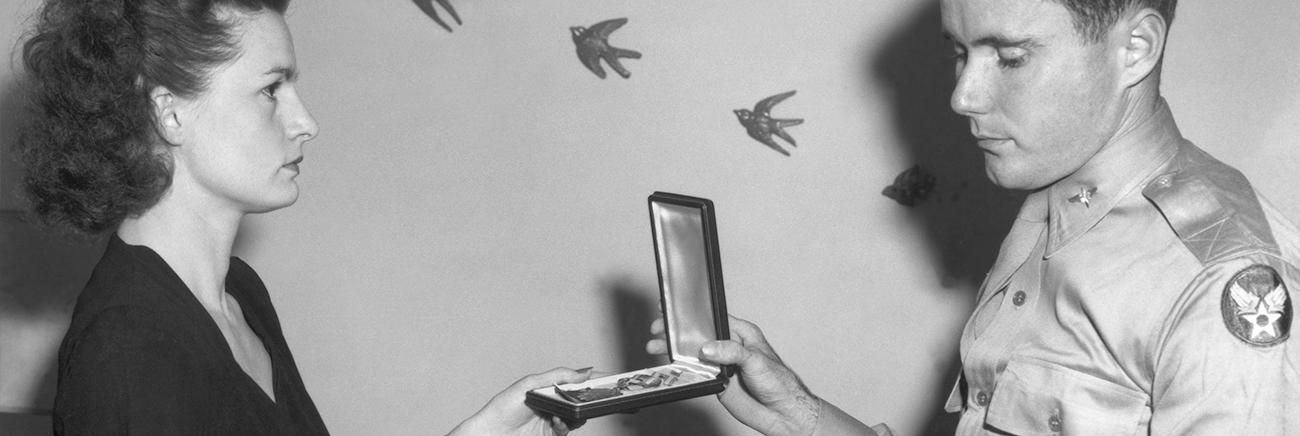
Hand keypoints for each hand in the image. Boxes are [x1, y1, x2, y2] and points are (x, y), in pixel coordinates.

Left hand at [448, 367, 591, 435]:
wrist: (491, 434)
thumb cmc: (503, 407)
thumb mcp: (530, 384)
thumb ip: (558, 376)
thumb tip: (584, 372)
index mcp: (548, 387)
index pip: (575, 380)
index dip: (593, 379)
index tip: (611, 377)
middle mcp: (553, 402)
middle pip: (580, 398)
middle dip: (591, 397)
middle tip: (601, 395)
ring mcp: (553, 418)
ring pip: (577, 415)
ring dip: (577, 412)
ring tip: (569, 410)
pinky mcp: (552, 433)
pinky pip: (567, 428)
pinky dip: (566, 424)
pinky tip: (557, 421)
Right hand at [646, 316, 819, 435]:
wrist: (782, 413)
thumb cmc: (779, 382)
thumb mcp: (756, 360)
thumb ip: (731, 352)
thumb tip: (708, 348)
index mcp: (741, 333)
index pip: (712, 319)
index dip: (693, 314)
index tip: (674, 311)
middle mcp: (729, 347)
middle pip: (698, 335)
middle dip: (677, 331)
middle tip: (659, 330)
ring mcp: (721, 364)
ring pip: (692, 353)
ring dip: (674, 350)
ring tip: (657, 347)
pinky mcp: (715, 381)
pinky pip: (695, 373)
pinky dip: (680, 370)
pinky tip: (668, 365)